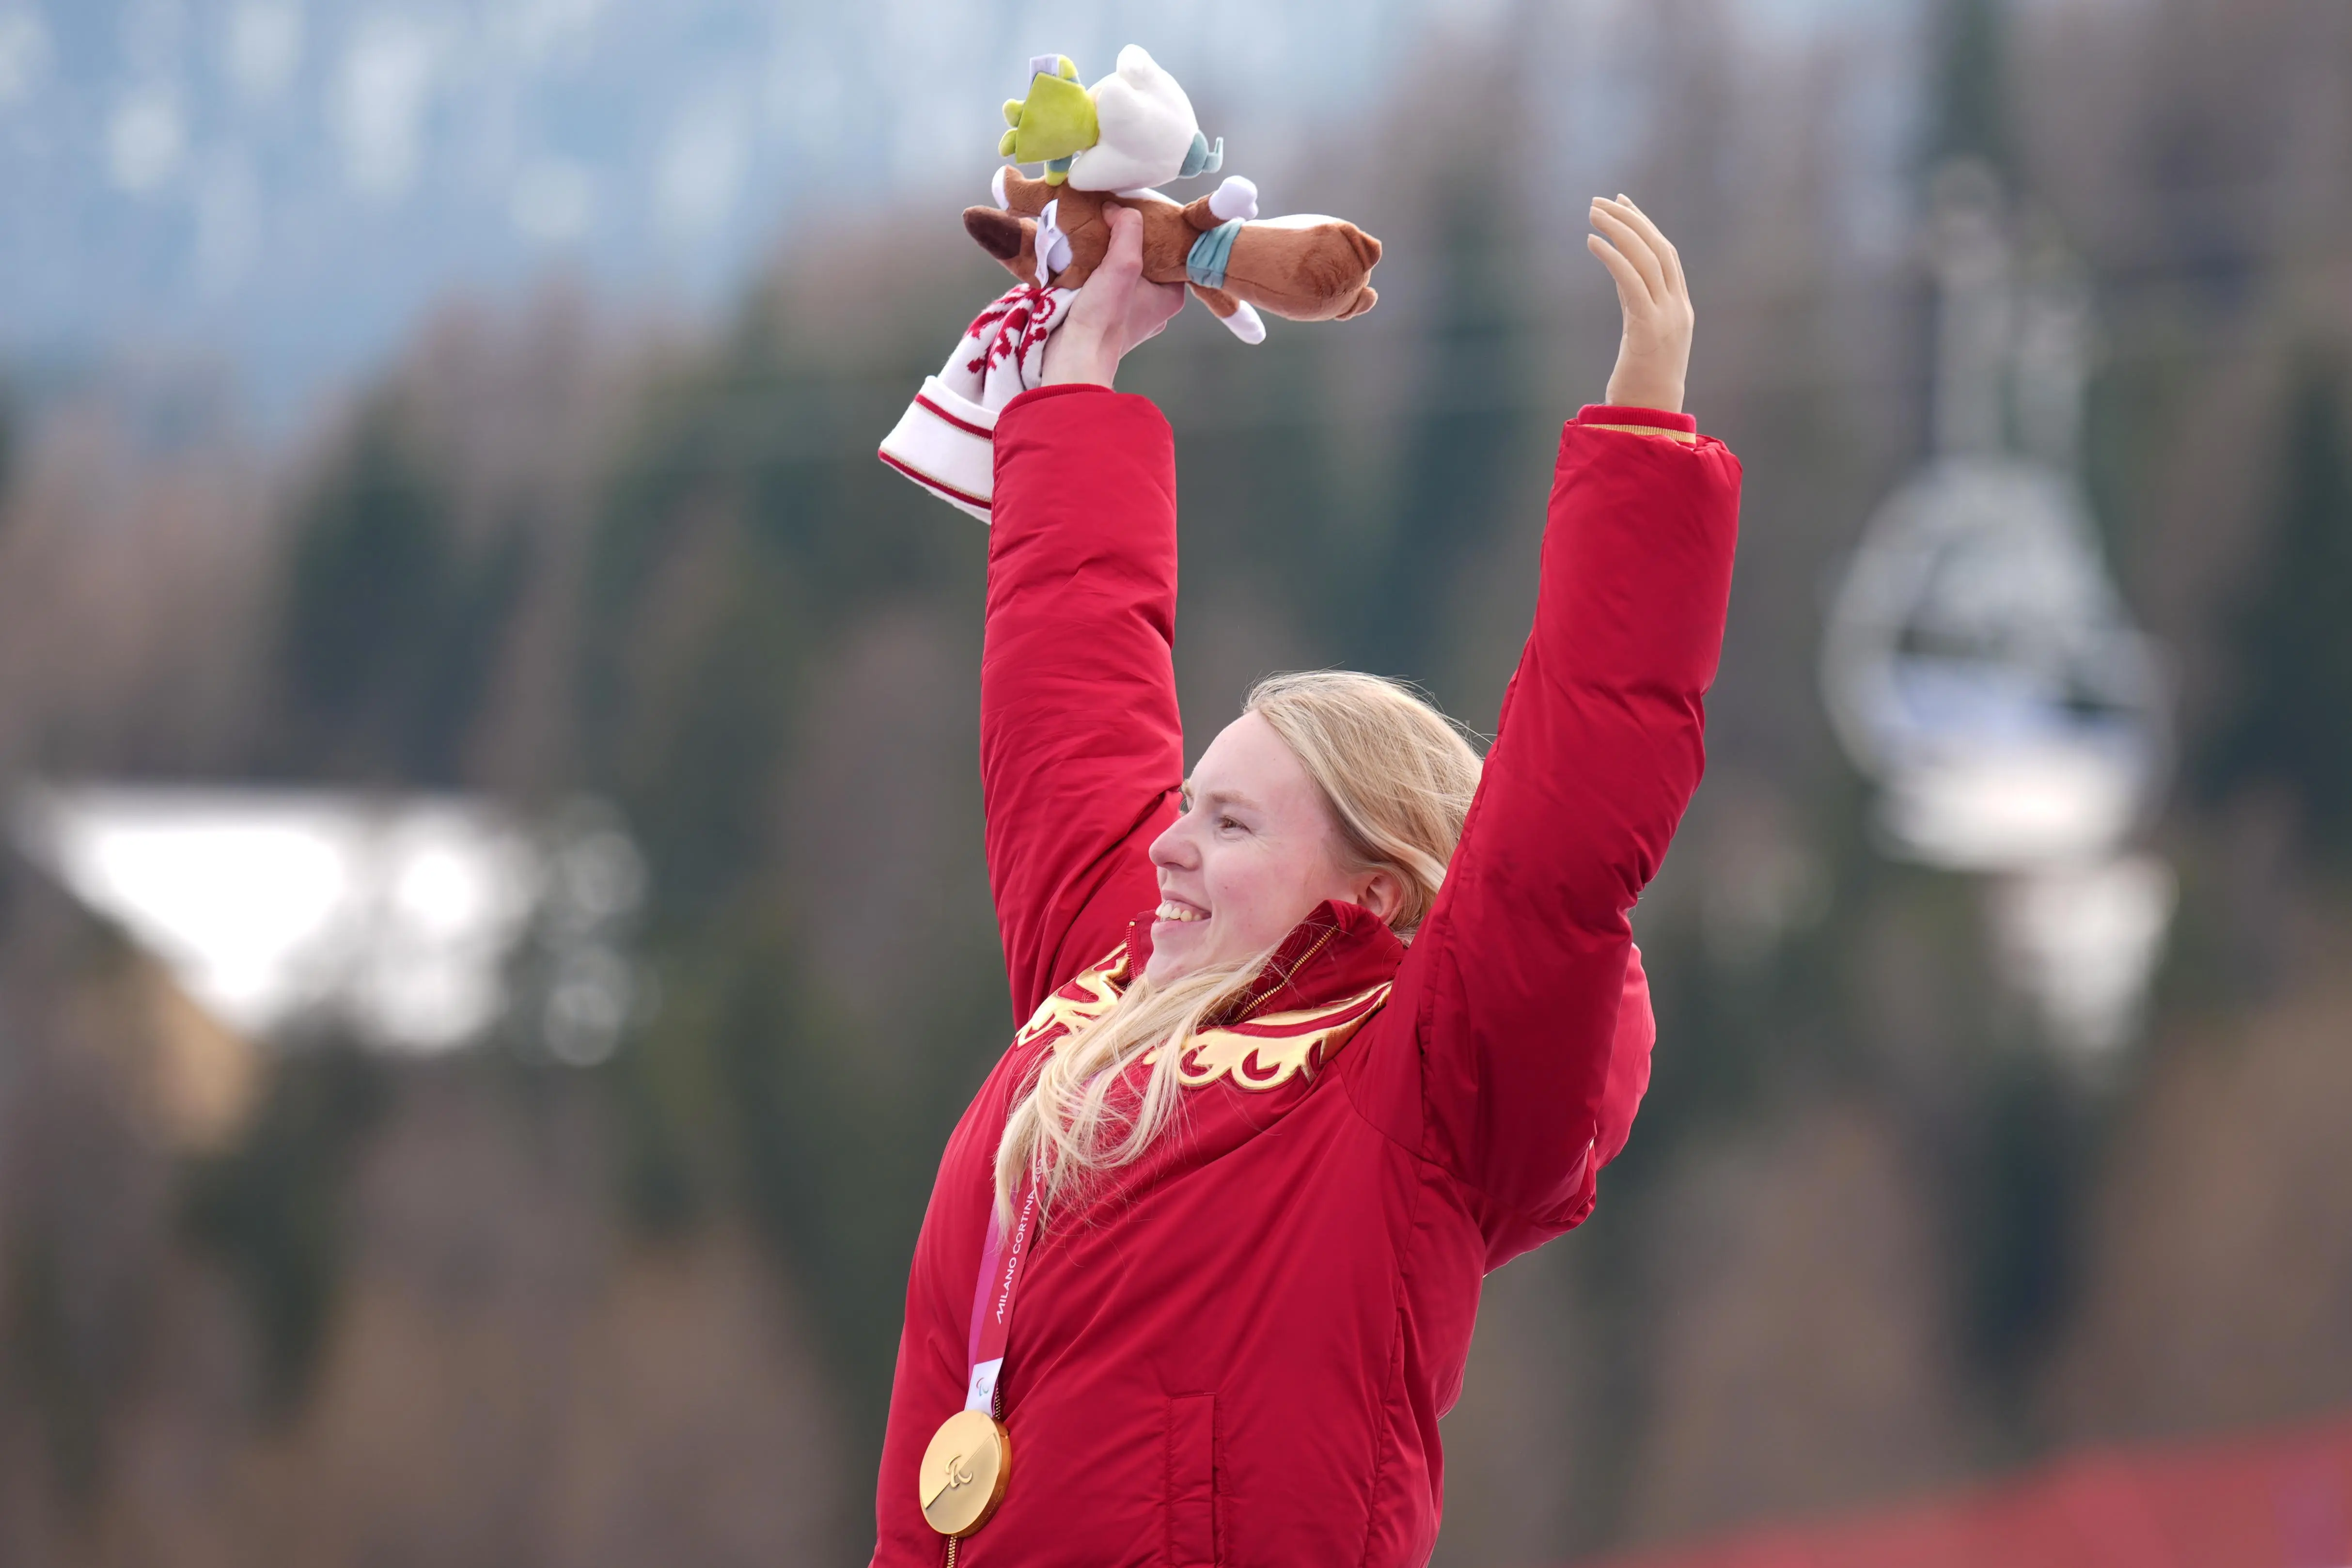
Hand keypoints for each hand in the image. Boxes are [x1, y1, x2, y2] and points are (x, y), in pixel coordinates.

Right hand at [1042, 205, 1186, 387]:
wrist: (1072, 357)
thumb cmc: (1104, 320)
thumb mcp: (1123, 264)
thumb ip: (1127, 229)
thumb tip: (1116, 208)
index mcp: (1170, 296)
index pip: (1170, 251)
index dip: (1154, 229)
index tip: (1136, 210)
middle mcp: (1153, 306)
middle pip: (1143, 259)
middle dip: (1125, 240)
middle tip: (1110, 219)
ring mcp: (1128, 314)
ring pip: (1120, 270)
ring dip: (1105, 254)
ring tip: (1093, 233)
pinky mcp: (1103, 316)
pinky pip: (1101, 283)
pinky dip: (1092, 269)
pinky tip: (1081, 256)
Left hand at [1587, 195, 1693, 414]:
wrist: (1651, 418)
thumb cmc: (1642, 384)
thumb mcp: (1642, 334)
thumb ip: (1638, 303)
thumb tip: (1622, 275)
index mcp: (1680, 308)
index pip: (1665, 254)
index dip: (1645, 225)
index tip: (1623, 203)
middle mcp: (1678, 308)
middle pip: (1658, 249)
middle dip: (1630, 219)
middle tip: (1601, 201)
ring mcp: (1667, 318)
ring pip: (1646, 259)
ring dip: (1619, 230)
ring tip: (1593, 213)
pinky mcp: (1648, 329)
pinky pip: (1630, 282)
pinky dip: (1612, 257)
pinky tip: (1592, 242)